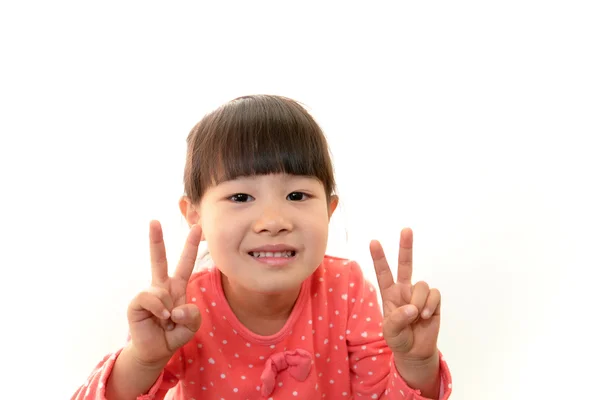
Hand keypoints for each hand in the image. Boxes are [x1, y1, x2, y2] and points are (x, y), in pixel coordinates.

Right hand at [126, 220, 202, 366]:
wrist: (156, 351)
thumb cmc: (173, 334)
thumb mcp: (191, 326)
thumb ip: (192, 316)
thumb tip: (175, 307)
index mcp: (177, 287)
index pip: (185, 263)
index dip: (191, 246)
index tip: (197, 227)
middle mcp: (162, 287)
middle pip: (158, 259)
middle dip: (156, 240)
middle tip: (153, 221)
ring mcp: (149, 294)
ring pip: (159, 289)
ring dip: (167, 306)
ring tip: (167, 319)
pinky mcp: (137, 304)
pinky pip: (149, 298)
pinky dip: (158, 308)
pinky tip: (160, 317)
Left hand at [370, 228, 440, 362]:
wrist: (415, 351)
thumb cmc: (399, 339)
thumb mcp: (390, 332)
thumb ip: (398, 319)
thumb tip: (413, 308)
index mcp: (389, 293)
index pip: (383, 272)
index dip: (379, 257)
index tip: (373, 241)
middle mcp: (404, 289)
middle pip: (405, 264)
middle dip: (406, 247)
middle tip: (406, 229)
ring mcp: (419, 294)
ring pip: (421, 285)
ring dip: (419, 302)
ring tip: (416, 317)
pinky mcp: (433, 300)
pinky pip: (434, 294)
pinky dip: (430, 305)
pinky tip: (426, 316)